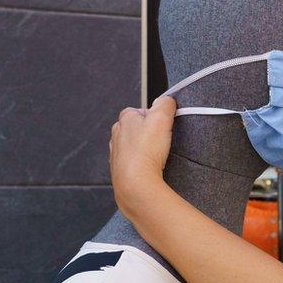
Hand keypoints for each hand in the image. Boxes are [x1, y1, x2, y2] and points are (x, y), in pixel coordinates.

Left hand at [108, 96, 176, 212]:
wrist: (135, 182)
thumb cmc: (146, 151)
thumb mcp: (161, 118)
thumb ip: (165, 104)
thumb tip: (167, 100)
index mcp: (125, 118)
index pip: (140, 110)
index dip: (155, 117)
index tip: (164, 125)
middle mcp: (117, 133)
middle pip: (136, 128)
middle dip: (149, 133)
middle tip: (162, 141)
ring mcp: (116, 152)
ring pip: (133, 145)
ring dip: (144, 149)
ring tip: (156, 156)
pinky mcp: (119, 168)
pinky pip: (131, 162)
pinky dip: (139, 163)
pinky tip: (149, 168)